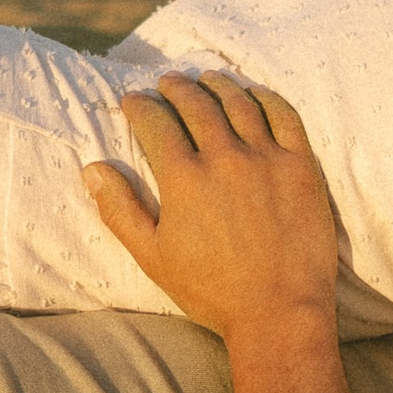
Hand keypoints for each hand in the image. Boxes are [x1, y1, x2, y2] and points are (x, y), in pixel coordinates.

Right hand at [85, 72, 336, 344]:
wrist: (279, 313)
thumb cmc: (211, 290)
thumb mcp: (153, 256)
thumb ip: (119, 210)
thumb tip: (92, 168)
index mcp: (184, 179)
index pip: (155, 122)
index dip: (139, 106)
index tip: (132, 100)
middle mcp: (224, 158)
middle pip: (195, 104)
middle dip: (176, 88)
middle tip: (167, 83)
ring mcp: (266, 159)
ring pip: (238, 103)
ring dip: (218, 85)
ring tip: (207, 78)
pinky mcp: (301, 166)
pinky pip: (284, 116)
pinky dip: (266, 98)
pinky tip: (255, 93)